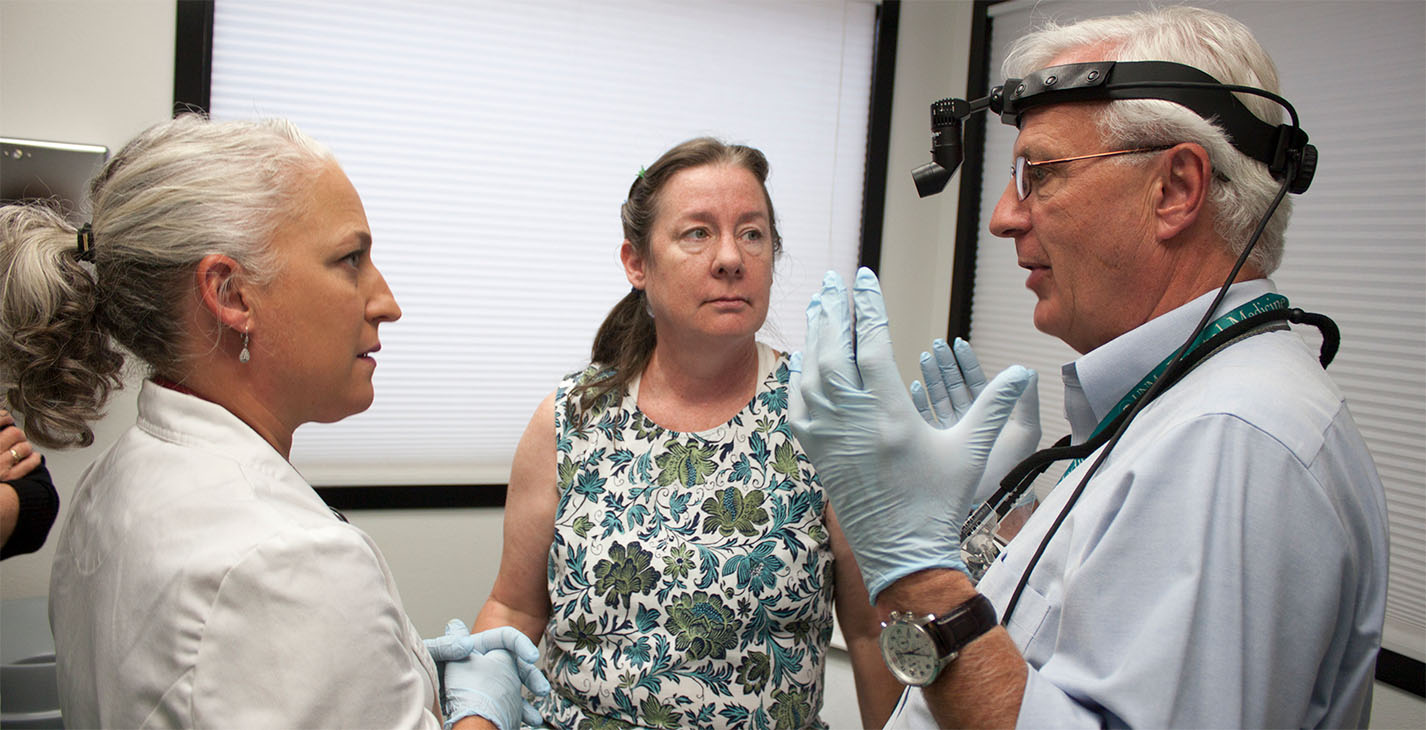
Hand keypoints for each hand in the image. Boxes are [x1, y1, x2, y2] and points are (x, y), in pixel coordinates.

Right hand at [0, 412, 41, 482]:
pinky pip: (31, 462)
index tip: (7, 419)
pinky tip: (32, 458)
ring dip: (25, 447)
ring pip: (24, 447)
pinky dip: (34, 459)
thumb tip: (4, 420)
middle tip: (15, 438)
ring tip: (20, 450)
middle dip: (17, 435)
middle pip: (15, 433)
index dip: (4, 417)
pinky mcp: (9, 477)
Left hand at [437, 620, 548, 729]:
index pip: (506, 638)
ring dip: (527, 699)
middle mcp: (487, 663)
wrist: (429, 704)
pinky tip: (527, 721)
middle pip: (516, 665)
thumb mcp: (436, 655)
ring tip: (534, 716)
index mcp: (478, 647)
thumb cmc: (430, 676)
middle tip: (541, 689)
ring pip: (516, 687)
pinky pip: (510, 706)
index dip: (520, 643)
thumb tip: (464, 641)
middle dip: (530, 676)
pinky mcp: (491, 702)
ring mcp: (490, 684)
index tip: (531, 656)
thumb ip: (448, 645)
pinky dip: (520, 714)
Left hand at [789, 269, 1031, 601]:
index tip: (864, 277)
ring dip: (814, 336)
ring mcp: (828, 436)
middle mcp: (851, 420)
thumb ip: (995, 406)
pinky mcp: (816, 452)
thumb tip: (1025, 371)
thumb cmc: (939, 503)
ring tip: (819, 306)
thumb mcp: (972, 450)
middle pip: (832, 349)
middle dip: (832, 310)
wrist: (902, 554)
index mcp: (889, 413)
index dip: (866, 305)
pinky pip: (799, 404)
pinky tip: (804, 358)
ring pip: (811, 373)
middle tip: (832, 280)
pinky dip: (799, 375)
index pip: (870, 343)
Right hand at [910, 338, 1040, 507]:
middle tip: (935, 345)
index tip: (958, 343)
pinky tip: (913, 388)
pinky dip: (918, 403)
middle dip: (945, 364)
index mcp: (990, 414)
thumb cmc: (1014, 468)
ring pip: (938, 398)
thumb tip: (1028, 372)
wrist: (994, 500)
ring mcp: (952, 433)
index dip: (967, 362)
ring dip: (930, 378)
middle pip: (954, 386)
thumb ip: (1027, 402)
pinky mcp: (937, 446)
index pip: (976, 381)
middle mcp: (969, 421)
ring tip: (922, 358)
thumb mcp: (1026, 432)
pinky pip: (925, 419)